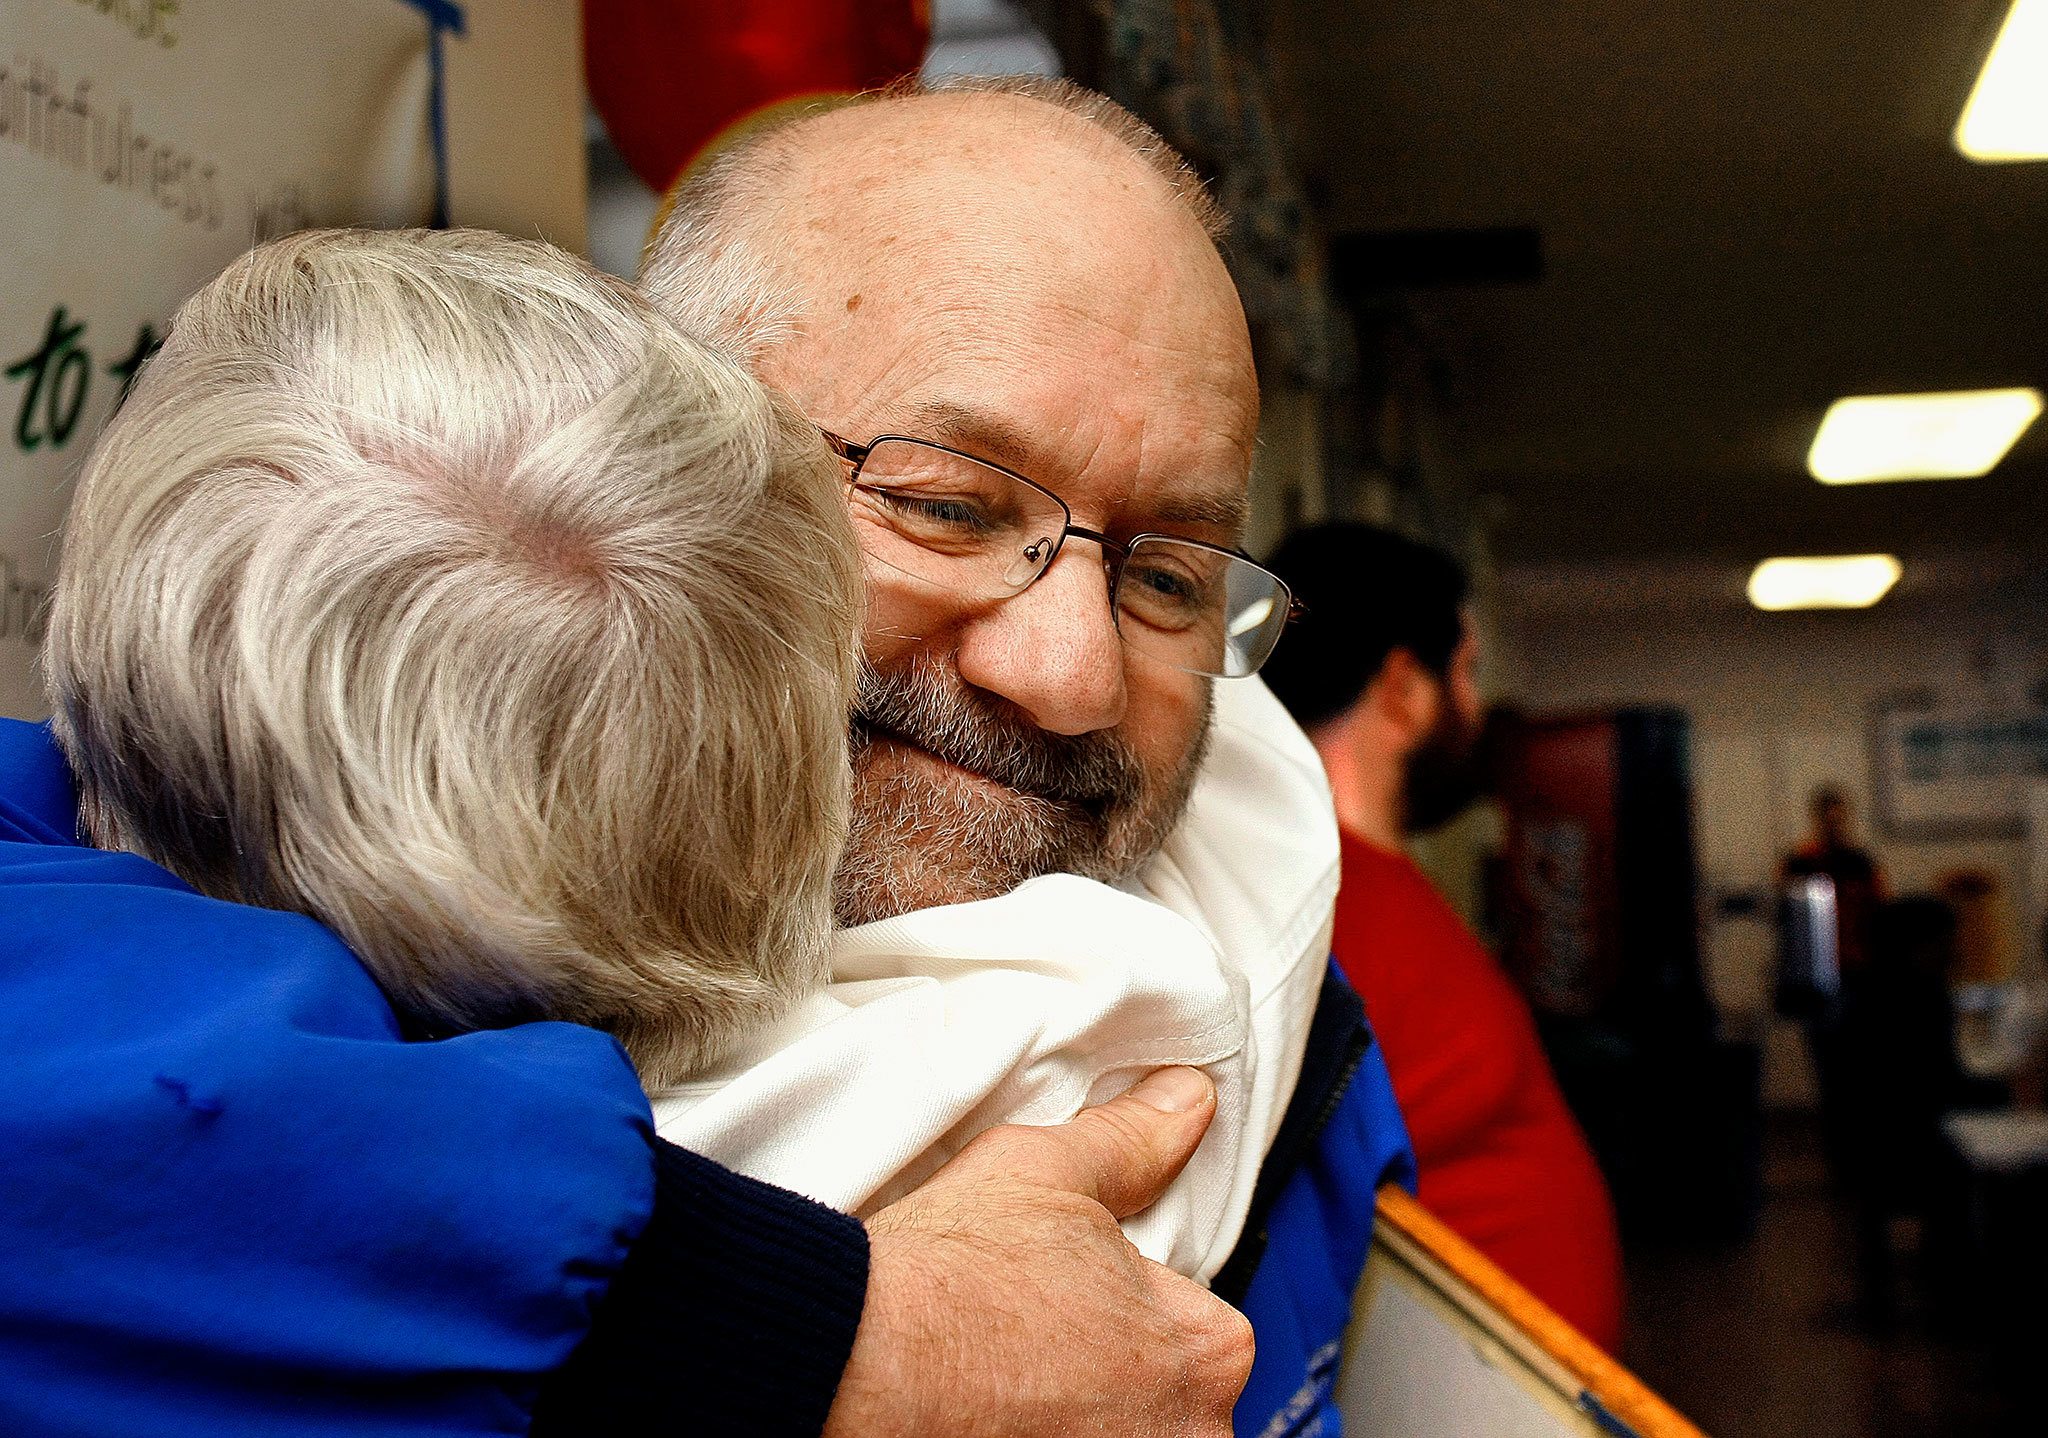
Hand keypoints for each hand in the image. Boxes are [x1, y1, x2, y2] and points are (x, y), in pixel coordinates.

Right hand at [823, 1067, 1252, 1437]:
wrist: (852, 1365)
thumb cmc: (946, 1282)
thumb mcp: (1047, 1173)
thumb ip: (1134, 1142)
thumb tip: (1183, 1103)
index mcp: (1206, 1352)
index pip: (1195, 1328)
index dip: (1124, 1306)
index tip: (1066, 1302)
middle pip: (1163, 1403)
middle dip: (1106, 1381)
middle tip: (1027, 1346)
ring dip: (1072, 1422)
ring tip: (1000, 1394)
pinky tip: (983, 1422)